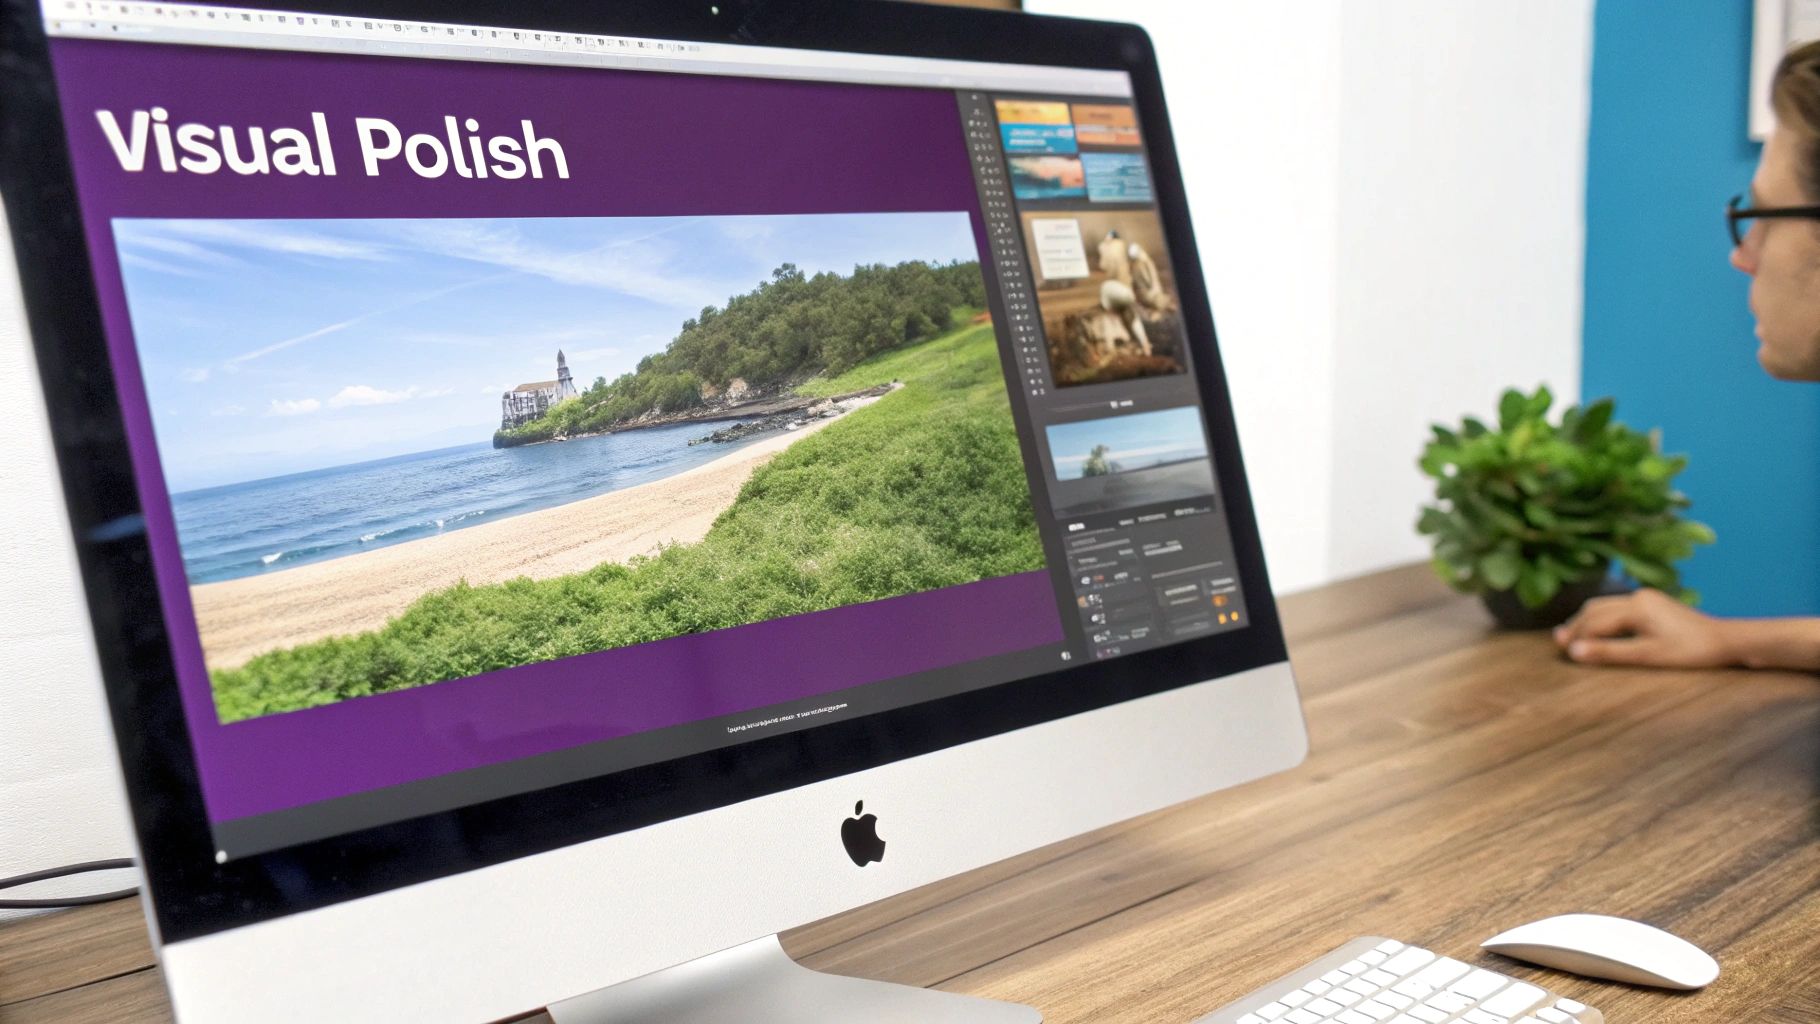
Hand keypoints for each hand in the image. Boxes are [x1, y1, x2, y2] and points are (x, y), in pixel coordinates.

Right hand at [1553, 589, 1737, 667]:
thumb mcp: (1648, 656)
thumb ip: (1609, 653)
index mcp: (1636, 606)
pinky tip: (1598, 631)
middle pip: (1595, 609)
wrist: (1726, 640)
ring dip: (1587, 621)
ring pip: (1604, 606)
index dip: (1578, 637)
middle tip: (1559, 644)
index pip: (1595, 621)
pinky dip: (1601, 619)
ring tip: (1571, 637)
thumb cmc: (1690, 651)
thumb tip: (1573, 653)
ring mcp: (1645, 597)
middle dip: (1577, 626)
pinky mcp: (1651, 602)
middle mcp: (1637, 596)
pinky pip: (1616, 607)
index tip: (1563, 653)